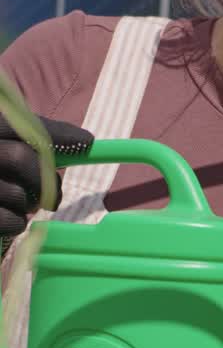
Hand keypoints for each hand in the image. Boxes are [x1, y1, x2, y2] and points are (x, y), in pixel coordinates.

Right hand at [0, 113, 93, 243]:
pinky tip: (11, 219)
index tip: (86, 142)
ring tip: (20, 205)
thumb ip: (25, 136)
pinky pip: (10, 222)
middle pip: (21, 160)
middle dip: (45, 178)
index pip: (19, 125)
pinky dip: (17, 223)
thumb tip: (82, 141)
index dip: (56, 134)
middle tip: (55, 195)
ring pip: (17, 194)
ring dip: (28, 204)